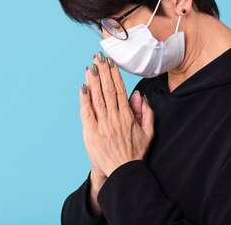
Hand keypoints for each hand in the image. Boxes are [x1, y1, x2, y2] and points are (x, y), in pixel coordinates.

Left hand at [80, 51, 154, 176]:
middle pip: (107, 90)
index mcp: (128, 116)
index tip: (110, 62)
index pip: (120, 90)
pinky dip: (84, 99)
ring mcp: (103, 125)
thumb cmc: (134, 153)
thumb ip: (146, 113)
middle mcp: (115, 118)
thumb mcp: (148, 133)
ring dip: (93, 81)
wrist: (123, 173)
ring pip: (97, 98)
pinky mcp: (92, 132)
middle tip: (98, 58)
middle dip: (103, 72)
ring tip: (90, 67)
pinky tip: (83, 87)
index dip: (114, 75)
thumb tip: (139, 96)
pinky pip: (87, 112)